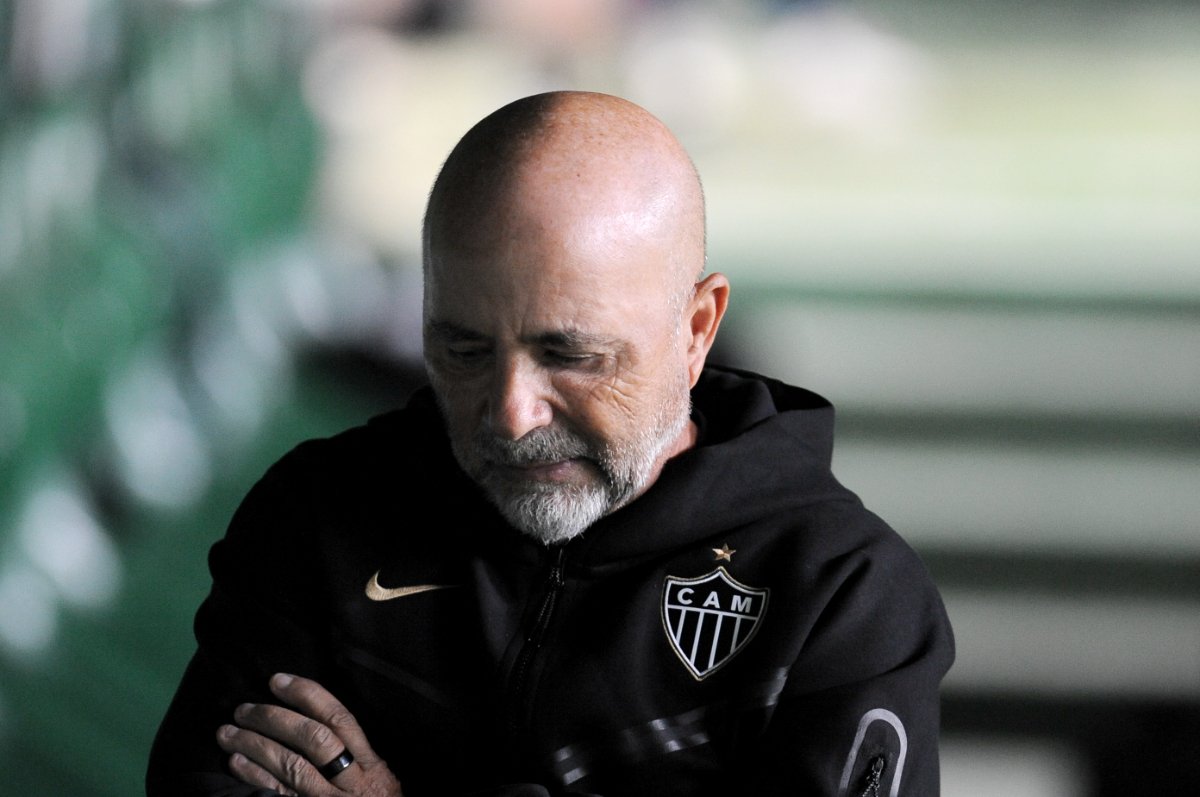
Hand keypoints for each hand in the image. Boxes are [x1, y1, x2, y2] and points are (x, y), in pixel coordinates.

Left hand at [216, 673, 402, 796]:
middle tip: (244, 709)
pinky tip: (236, 763)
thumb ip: (358, 758)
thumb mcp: (381, 783)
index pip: (340, 720)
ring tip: (228, 733)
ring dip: (255, 746)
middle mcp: (352, 782)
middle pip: (313, 740)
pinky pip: (278, 794)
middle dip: (274, 719)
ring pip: (291, 766)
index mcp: (372, 765)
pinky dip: (255, 777)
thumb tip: (317, 720)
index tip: (278, 681)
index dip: (308, 696)